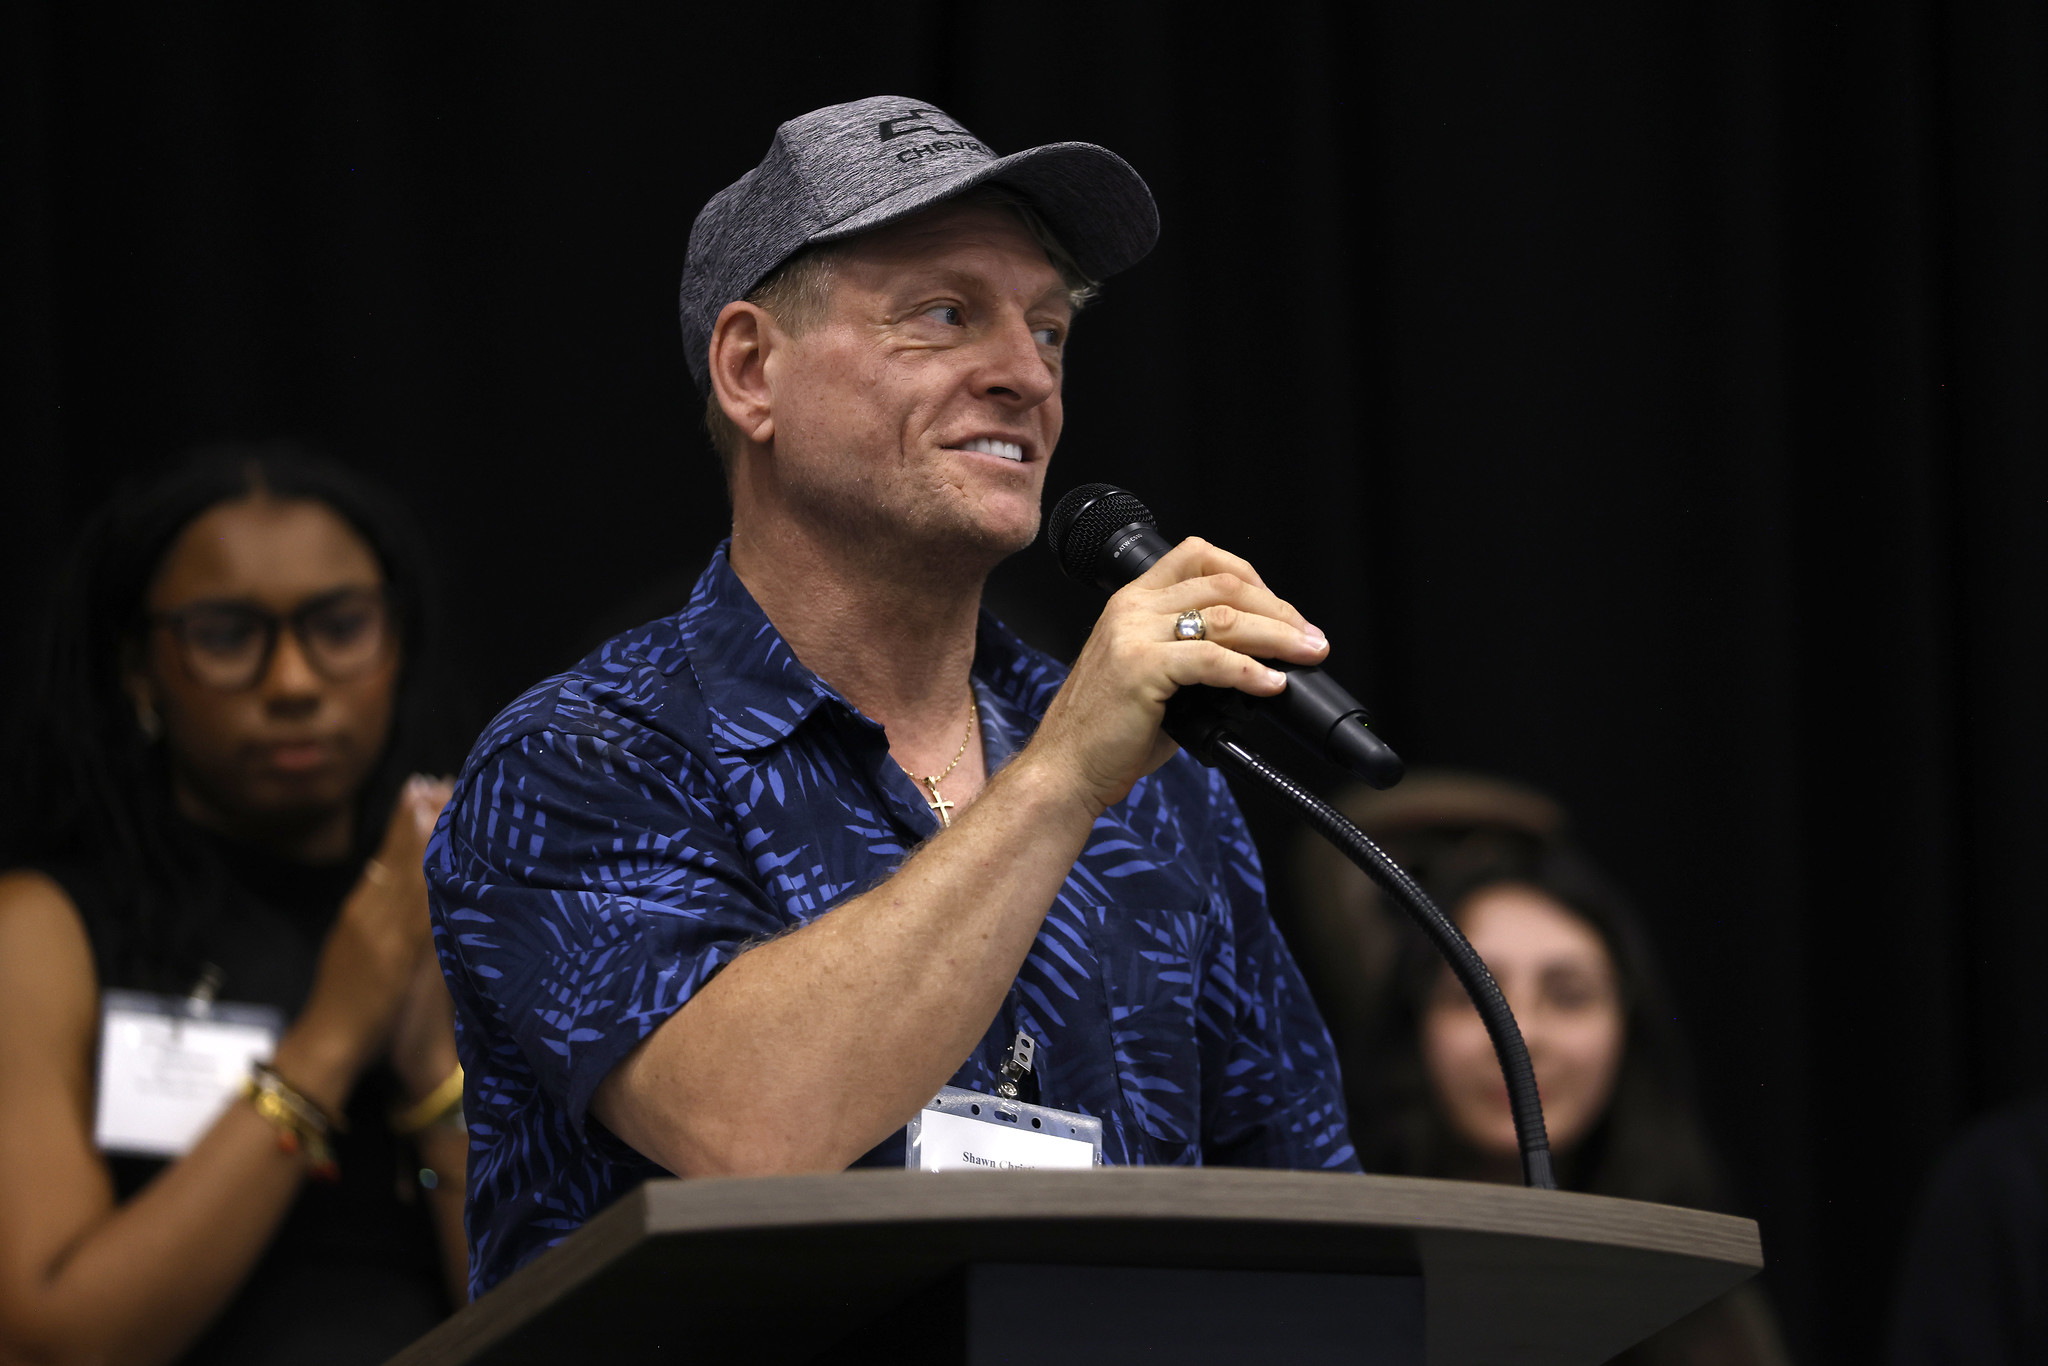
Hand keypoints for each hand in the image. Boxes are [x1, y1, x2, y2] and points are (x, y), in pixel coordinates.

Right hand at [274, 775, 454, 1110]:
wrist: (325, 1041)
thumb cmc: (344, 1004)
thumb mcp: (354, 948)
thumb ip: (374, 917)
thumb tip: (391, 884)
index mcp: (358, 909)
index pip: (384, 855)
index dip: (405, 820)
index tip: (425, 787)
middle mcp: (366, 911)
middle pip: (398, 854)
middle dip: (421, 814)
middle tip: (444, 778)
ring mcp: (379, 930)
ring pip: (408, 872)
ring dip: (426, 833)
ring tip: (444, 796)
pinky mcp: (393, 953)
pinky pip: (419, 909)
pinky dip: (430, 880)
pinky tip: (447, 857)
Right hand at [1026, 538, 1327, 813]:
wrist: (1066, 768)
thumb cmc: (1108, 732)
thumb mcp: (1153, 678)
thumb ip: (1195, 659)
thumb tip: (1257, 665)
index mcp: (1132, 602)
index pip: (1198, 555)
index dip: (1250, 576)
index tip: (1280, 609)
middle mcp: (1131, 608)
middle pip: (1222, 584)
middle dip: (1277, 609)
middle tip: (1309, 637)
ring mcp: (1133, 635)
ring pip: (1223, 617)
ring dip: (1277, 636)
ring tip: (1306, 654)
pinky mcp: (1140, 669)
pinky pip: (1210, 660)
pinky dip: (1250, 671)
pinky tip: (1272, 683)